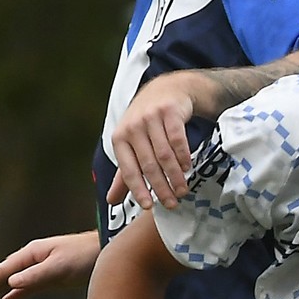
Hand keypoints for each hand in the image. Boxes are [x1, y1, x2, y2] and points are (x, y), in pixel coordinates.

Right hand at [0, 231, 99, 298]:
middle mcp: (35, 259)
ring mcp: (43, 267)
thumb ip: (36, 275)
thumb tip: (10, 283)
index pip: (4, 270)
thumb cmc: (85, 255)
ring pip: (15, 281)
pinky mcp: (53, 277)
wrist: (108, 250)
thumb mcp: (60, 267)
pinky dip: (17, 293)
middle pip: (5, 274)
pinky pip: (29, 286)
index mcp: (33, 253)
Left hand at [108, 73, 204, 209]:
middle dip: (161, 187)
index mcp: (119, 138)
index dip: (138, 190)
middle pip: (149, 164)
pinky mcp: (169, 111)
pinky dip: (183, 156)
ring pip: (164, 154)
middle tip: (172, 203)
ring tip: (182, 190)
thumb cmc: (146, 124)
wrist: (165, 91)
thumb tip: (111, 201)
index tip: (148, 207)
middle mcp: (133, 127)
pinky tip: (187, 167)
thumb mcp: (131, 145)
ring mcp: (151, 118)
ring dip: (175, 176)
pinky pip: (178, 139)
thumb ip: (124, 174)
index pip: (128, 170)